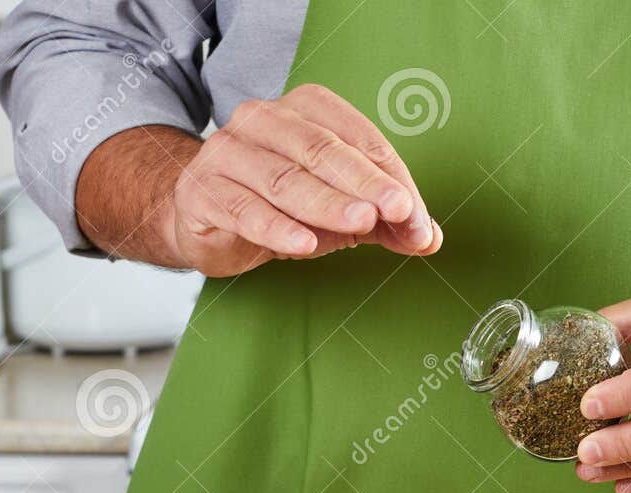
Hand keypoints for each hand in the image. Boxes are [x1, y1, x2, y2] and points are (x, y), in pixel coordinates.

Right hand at [167, 84, 440, 275]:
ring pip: (284, 179)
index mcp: (305, 110)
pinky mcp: (202, 192)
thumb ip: (387, 221)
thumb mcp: (342, 210)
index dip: (390, 177)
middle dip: (364, 183)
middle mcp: (262, 120)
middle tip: (398, 210)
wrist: (209, 221)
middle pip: (321, 150)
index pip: (357, 138)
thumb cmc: (283, 205)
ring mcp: (227, 152)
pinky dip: (276, 228)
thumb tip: (428, 238)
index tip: (414, 213)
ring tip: (361, 224)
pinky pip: (243, 209)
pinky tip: (303, 244)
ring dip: (327, 204)